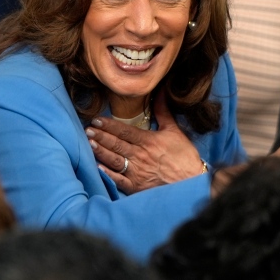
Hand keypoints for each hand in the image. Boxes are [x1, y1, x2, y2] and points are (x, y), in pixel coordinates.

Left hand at [86, 94, 202, 194]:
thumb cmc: (184, 157)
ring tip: (90, 143)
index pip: (125, 131)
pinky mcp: (137, 187)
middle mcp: (141, 156)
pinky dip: (107, 174)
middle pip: (116, 144)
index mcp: (149, 141)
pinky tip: (97, 167)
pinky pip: (118, 180)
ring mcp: (137, 172)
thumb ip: (163, 111)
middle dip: (101, 136)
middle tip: (87, 130)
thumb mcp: (175, 131)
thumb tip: (160, 92)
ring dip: (101, 151)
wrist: (192, 182)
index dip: (109, 125)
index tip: (97, 120)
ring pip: (115, 160)